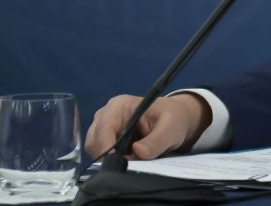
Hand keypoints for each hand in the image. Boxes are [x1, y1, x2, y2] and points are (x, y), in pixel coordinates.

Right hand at [84, 93, 211, 159]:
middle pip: (94, 140)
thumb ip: (156, 141)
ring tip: (130, 160)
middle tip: (127, 165)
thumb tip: (138, 151)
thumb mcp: (171, 129)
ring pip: (94, 149)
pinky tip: (127, 160)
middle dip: (107, 156)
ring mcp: (103, 126)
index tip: (119, 163)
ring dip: (109, 159)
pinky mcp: (105, 138)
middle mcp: (106, 114)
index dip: (107, 148)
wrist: (175, 120)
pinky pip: (100, 153)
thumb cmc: (173, 118)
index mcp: (119, 105)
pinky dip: (111, 160)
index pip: (103, 129)